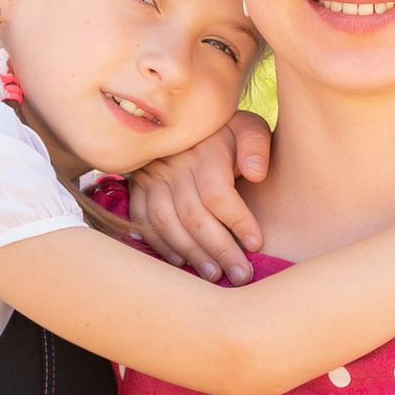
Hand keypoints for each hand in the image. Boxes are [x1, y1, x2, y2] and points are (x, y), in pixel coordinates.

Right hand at [123, 111, 272, 281]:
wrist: (184, 119)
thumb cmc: (226, 131)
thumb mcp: (248, 127)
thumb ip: (257, 146)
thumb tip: (256, 174)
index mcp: (204, 149)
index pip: (217, 193)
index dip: (238, 221)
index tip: (255, 244)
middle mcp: (174, 164)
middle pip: (194, 215)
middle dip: (220, 249)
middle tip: (240, 275)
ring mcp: (151, 176)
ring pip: (167, 223)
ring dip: (191, 253)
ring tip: (214, 275)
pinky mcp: (137, 186)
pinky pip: (143, 221)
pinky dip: (161, 244)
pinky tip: (181, 262)